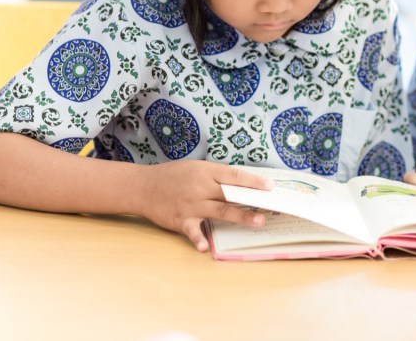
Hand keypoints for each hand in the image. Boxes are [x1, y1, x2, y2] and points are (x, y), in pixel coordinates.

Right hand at [137, 160, 273, 251]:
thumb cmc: (173, 176)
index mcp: (206, 172)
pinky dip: (198, 239)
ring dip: (241, 217)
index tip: (270, 186)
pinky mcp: (181, 220)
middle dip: (252, 199)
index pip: (234, 175)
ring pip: (220, 211)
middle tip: (271, 205)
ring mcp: (191, 205)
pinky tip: (205, 247)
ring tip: (258, 222)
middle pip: (231, 194)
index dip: (253, 181)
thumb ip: (216, 176)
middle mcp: (200, 187)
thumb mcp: (196, 168)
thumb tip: (241, 183)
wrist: (143, 186)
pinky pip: (192, 231)